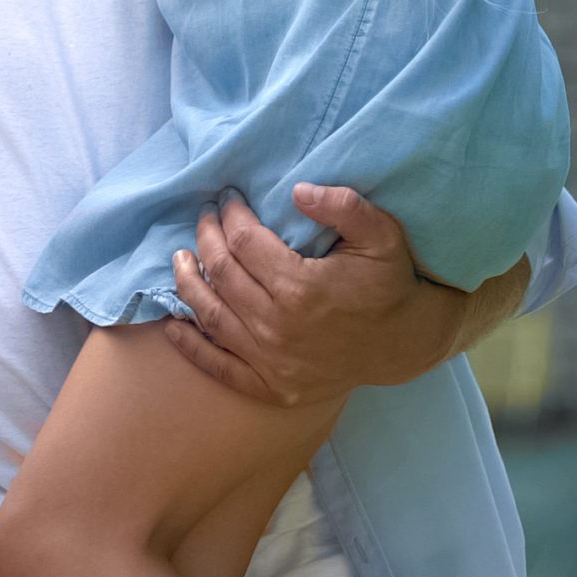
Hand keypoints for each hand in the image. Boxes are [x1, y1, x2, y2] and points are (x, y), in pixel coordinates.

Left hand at [164, 186, 468, 408]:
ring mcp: (272, 362)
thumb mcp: (382, 235)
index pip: (244, 243)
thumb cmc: (389, 283)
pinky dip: (190, 345)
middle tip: (204, 218)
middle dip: (207, 239)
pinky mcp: (270, 386)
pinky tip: (172, 322)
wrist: (404, 343)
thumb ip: (344, 206)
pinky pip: (218, 367)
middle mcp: (279, 327)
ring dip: (188, 283)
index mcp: (302, 288)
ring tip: (180, 257)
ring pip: (211, 316)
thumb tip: (297, 190)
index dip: (230, 216)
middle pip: (222, 274)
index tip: (227, 199)